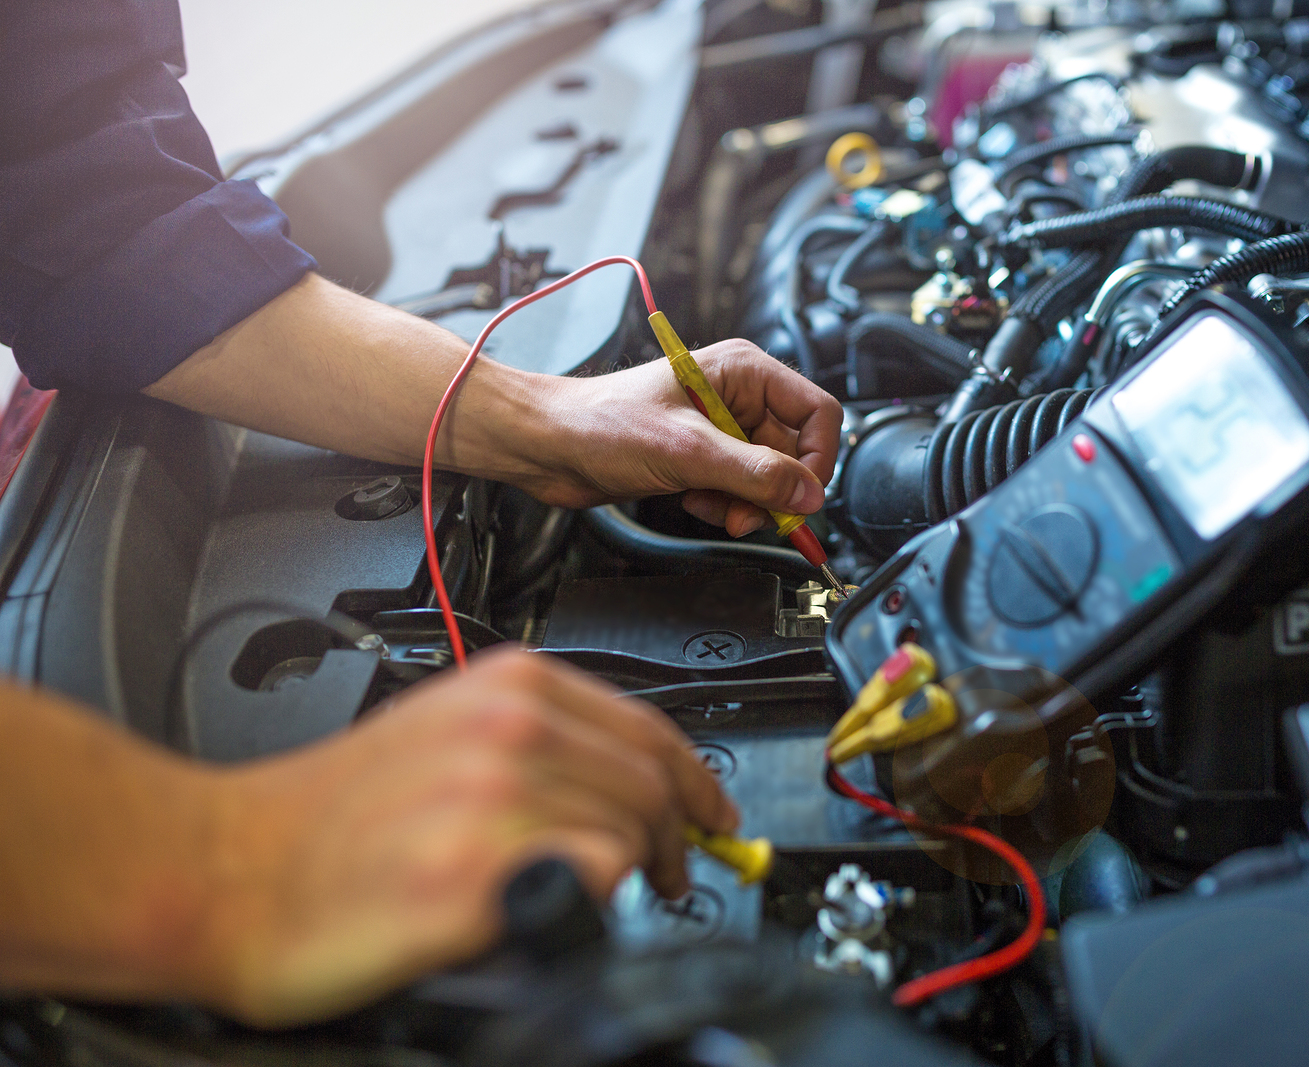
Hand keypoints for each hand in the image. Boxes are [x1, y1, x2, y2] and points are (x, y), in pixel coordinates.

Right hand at [205, 648, 736, 1024]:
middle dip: (680, 835)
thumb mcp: (441, 730)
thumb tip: (617, 779)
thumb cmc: (323, 815)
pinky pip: (593, 882)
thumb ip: (533, 739)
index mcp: (505, 685)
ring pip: (632, 833)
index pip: (647, 724)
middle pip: (651, 783)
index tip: (712, 809)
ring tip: (621, 896)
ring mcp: (495, 799)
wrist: (225, 870)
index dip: (694, 776)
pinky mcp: (477, 876)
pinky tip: (562, 908)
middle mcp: (508, 729)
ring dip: (639, 873)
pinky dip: (596, 900)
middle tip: (680, 869)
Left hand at [514, 339, 843, 536]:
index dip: (817, 459)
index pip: (817, 413)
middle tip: (753, 514)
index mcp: (743, 372)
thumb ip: (756, 474)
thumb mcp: (688, 450)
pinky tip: (694, 502)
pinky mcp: (703, 456)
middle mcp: (738, 396)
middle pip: (794, 451)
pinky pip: (739, 488)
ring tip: (715, 508)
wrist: (549, 445)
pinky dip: (725, 504)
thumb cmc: (600, 423)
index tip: (802, 497)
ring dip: (748, 502)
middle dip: (775, 489)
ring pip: (768, 476)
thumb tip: (807, 494)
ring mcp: (720, 428)